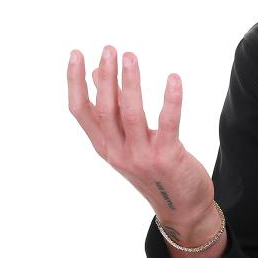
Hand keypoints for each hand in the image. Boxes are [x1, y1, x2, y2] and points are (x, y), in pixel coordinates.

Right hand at [67, 45, 215, 231]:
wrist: (182, 208)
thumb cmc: (155, 169)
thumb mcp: (128, 141)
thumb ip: (114, 109)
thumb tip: (96, 73)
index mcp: (105, 147)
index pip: (81, 111)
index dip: (75, 82)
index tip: (76, 54)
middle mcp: (117, 152)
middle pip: (104, 109)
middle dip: (105, 77)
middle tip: (109, 49)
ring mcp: (140, 156)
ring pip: (130, 114)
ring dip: (130, 83)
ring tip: (130, 57)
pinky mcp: (166, 157)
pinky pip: (167, 123)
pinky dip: (170, 99)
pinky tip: (174, 79)